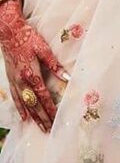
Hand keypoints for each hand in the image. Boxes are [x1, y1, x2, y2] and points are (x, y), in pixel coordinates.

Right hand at [0, 0, 68, 131]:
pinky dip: (20, 108)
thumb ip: (55, 64)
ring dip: (33, 116)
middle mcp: (22, 81)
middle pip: (34, 104)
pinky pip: (15, 98)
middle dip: (43, 117)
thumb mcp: (44, 48)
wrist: (9, 32)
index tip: (57, 118)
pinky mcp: (10, 79)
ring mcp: (14, 82)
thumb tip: (68, 77)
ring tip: (40, 127)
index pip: (43, 96)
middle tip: (50, 129)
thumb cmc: (28, 38)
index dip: (50, 108)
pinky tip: (24, 117)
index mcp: (32, 74)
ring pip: (24, 103)